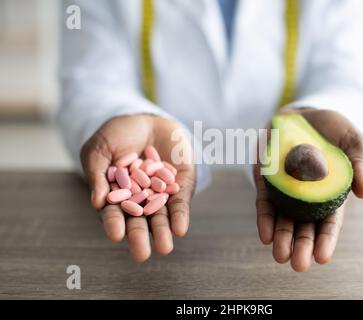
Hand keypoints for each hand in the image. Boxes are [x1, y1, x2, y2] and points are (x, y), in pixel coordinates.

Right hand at [81, 114, 195, 261]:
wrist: (144, 118)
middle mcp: (139, 197)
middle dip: (140, 236)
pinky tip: (180, 228)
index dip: (114, 223)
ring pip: (161, 215)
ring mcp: (161, 191)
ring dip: (163, 231)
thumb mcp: (99, 150)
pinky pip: (180, 200)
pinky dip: (180, 214)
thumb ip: (97, 174)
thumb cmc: (116, 135)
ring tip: (164, 247)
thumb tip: (96, 202)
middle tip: (141, 255)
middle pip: (139, 220)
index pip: (114, 212)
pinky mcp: (180, 183)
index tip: (116, 235)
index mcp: (116, 194)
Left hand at [254, 108, 362, 271]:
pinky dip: (265, 218)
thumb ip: (360, 164)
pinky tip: (264, 235)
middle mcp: (306, 196)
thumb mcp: (353, 141)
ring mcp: (285, 188)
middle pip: (304, 226)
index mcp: (330, 193)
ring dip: (281, 238)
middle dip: (301, 246)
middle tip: (298, 265)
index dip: (326, 240)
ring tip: (280, 255)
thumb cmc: (333, 130)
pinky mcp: (267, 179)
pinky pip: (265, 201)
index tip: (322, 257)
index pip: (329, 222)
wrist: (303, 112)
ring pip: (282, 219)